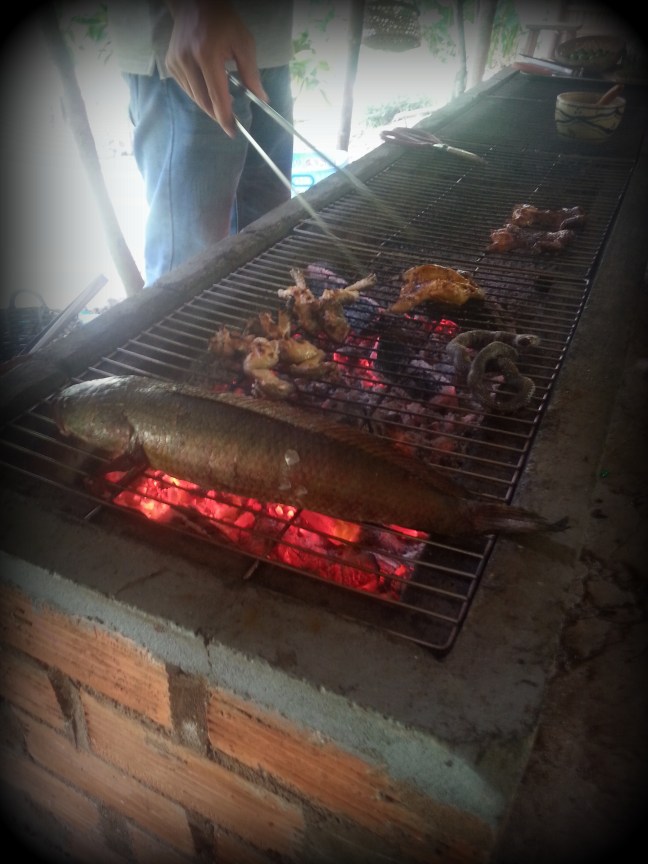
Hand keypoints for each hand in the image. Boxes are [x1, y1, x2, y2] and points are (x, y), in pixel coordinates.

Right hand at [164, 0, 267, 136]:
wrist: (195, 4)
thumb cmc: (224, 22)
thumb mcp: (244, 43)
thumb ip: (251, 73)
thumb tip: (262, 99)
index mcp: (207, 55)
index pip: (216, 95)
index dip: (225, 117)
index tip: (233, 132)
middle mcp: (188, 61)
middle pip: (203, 101)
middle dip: (217, 114)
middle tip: (230, 121)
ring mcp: (176, 63)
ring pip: (194, 97)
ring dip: (208, 104)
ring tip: (222, 102)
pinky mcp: (171, 64)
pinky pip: (186, 88)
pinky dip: (199, 94)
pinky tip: (208, 88)